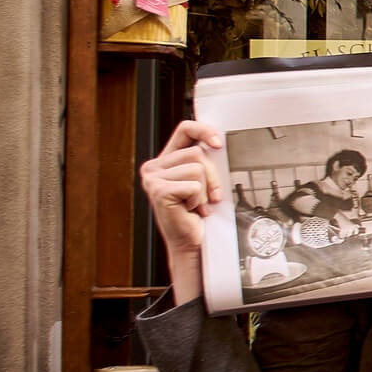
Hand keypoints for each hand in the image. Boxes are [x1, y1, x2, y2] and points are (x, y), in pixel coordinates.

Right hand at [140, 120, 224, 257]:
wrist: (191, 242)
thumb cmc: (197, 214)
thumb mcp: (202, 181)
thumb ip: (204, 160)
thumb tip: (217, 143)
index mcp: (164, 160)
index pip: (185, 129)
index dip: (204, 130)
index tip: (218, 144)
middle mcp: (154, 167)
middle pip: (197, 152)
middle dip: (211, 176)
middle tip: (207, 196)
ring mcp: (153, 179)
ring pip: (198, 168)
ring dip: (205, 190)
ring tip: (196, 204)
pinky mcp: (159, 191)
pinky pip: (194, 185)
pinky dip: (199, 199)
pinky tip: (190, 210)